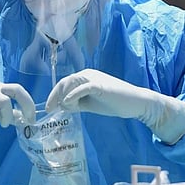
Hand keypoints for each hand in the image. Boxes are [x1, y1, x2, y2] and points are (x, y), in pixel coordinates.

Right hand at [0, 82, 35, 145]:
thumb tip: (22, 119)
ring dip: (7, 116)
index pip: (19, 90)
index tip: (32, 119)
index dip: (29, 103)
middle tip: (27, 119)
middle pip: (16, 90)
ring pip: (4, 101)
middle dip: (26, 104)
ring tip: (2, 125)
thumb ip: (7, 115)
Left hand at [45, 69, 184, 143]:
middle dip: (54, 96)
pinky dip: (72, 96)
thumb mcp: (90, 104)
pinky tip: (68, 104)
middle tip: (49, 109)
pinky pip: (82, 88)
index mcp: (85, 77)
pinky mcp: (100, 85)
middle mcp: (87, 74)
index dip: (54, 94)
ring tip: (64, 109)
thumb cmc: (114, 103)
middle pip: (65, 82)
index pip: (64, 83)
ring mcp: (94, 78)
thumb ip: (76, 103)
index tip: (48, 108)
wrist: (135, 103)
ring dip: (63, 97)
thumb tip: (61, 107)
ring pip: (71, 83)